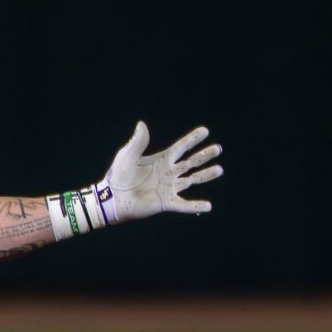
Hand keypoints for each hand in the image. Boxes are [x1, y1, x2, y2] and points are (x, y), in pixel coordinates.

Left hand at [102, 123, 222, 220]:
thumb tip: (142, 124)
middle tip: (217, 149)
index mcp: (161, 160)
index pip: (181, 147)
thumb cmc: (118, 176)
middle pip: (191, 162)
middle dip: (204, 155)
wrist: (111, 199)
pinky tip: (208, 206)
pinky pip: (183, 205)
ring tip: (219, 169)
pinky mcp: (165, 203)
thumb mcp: (127, 156)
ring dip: (205, 175)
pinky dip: (195, 207)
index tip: (205, 131)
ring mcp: (168, 188)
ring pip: (191, 180)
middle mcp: (167, 173)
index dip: (192, 139)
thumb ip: (137, 142)